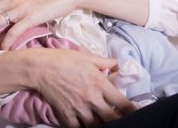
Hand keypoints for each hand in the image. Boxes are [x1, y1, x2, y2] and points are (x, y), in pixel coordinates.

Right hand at [0, 49, 134, 127]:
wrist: (40, 68)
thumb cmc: (63, 59)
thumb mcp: (87, 56)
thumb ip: (105, 62)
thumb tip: (118, 65)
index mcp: (99, 84)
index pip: (122, 103)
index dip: (132, 110)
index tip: (137, 112)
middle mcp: (92, 99)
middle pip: (112, 118)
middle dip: (120, 121)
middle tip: (123, 121)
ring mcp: (79, 109)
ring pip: (96, 126)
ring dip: (102, 125)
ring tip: (106, 123)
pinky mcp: (66, 115)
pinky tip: (88, 125)